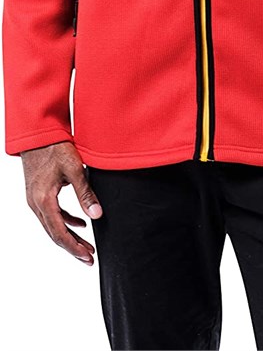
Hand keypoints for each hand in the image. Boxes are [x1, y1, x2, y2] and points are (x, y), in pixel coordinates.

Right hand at [20, 141, 102, 265]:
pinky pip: (52, 215)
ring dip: (70, 236)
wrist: (37, 133)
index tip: (88, 257)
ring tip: (87, 245)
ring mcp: (35, 199)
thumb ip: (85, 193)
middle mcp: (36, 203)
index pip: (59, 233)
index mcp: (44, 200)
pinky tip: (81, 224)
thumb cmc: (55, 147)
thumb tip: (97, 216)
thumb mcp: (74, 169)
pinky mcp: (38, 193)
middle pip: (55, 233)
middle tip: (90, 258)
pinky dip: (66, 221)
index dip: (74, 248)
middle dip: (73, 248)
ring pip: (53, 225)